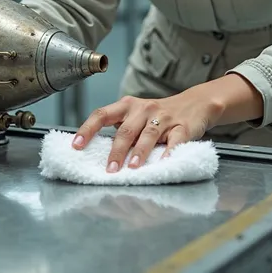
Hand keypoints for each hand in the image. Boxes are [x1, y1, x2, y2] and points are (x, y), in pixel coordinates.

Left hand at [72, 83, 223, 172]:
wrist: (195, 103)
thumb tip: (97, 154)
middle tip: (109, 169)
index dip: (88, 129)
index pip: (102, 114)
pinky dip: (169, 152)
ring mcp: (163, 117)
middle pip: (126, 129)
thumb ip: (122, 130)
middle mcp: (143, 108)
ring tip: (132, 168)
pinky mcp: (182, 127)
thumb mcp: (137, 117)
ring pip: (148, 134)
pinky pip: (175, 140)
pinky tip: (164, 163)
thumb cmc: (158, 115)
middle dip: (116, 151)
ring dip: (139, 152)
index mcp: (127, 106)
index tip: (76, 146)